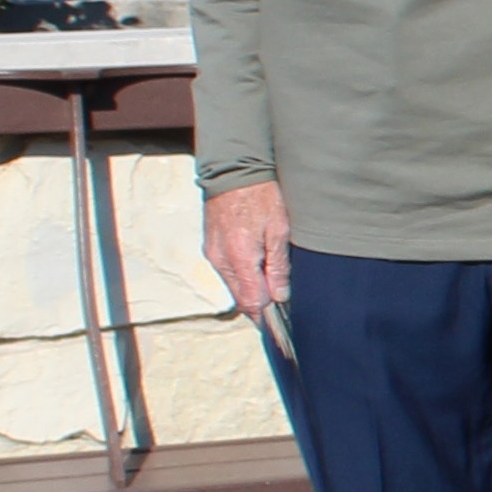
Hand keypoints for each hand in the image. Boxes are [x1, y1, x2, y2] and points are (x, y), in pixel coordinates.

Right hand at [205, 180, 293, 316]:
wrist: (232, 170)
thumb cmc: (260, 195)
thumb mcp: (279, 229)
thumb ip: (278, 265)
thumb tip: (280, 296)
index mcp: (239, 258)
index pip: (251, 301)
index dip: (265, 315)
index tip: (280, 321)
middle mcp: (220, 260)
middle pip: (240, 298)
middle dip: (259, 305)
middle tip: (280, 304)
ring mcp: (212, 253)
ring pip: (233, 286)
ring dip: (250, 290)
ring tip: (272, 283)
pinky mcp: (210, 246)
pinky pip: (226, 272)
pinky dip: (241, 276)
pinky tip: (257, 268)